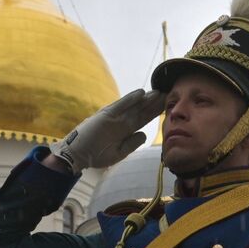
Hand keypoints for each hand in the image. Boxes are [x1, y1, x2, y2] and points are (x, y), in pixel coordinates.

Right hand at [51, 89, 165, 173]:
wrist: (79, 155)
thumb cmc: (97, 155)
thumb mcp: (119, 153)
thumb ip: (132, 144)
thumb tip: (145, 134)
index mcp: (126, 130)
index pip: (144, 119)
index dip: (155, 113)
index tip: (169, 106)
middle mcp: (122, 121)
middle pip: (142, 110)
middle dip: (154, 103)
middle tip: (169, 94)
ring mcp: (114, 117)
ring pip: (134, 105)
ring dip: (146, 99)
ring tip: (158, 92)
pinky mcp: (105, 114)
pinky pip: (120, 105)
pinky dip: (130, 99)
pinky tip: (141, 93)